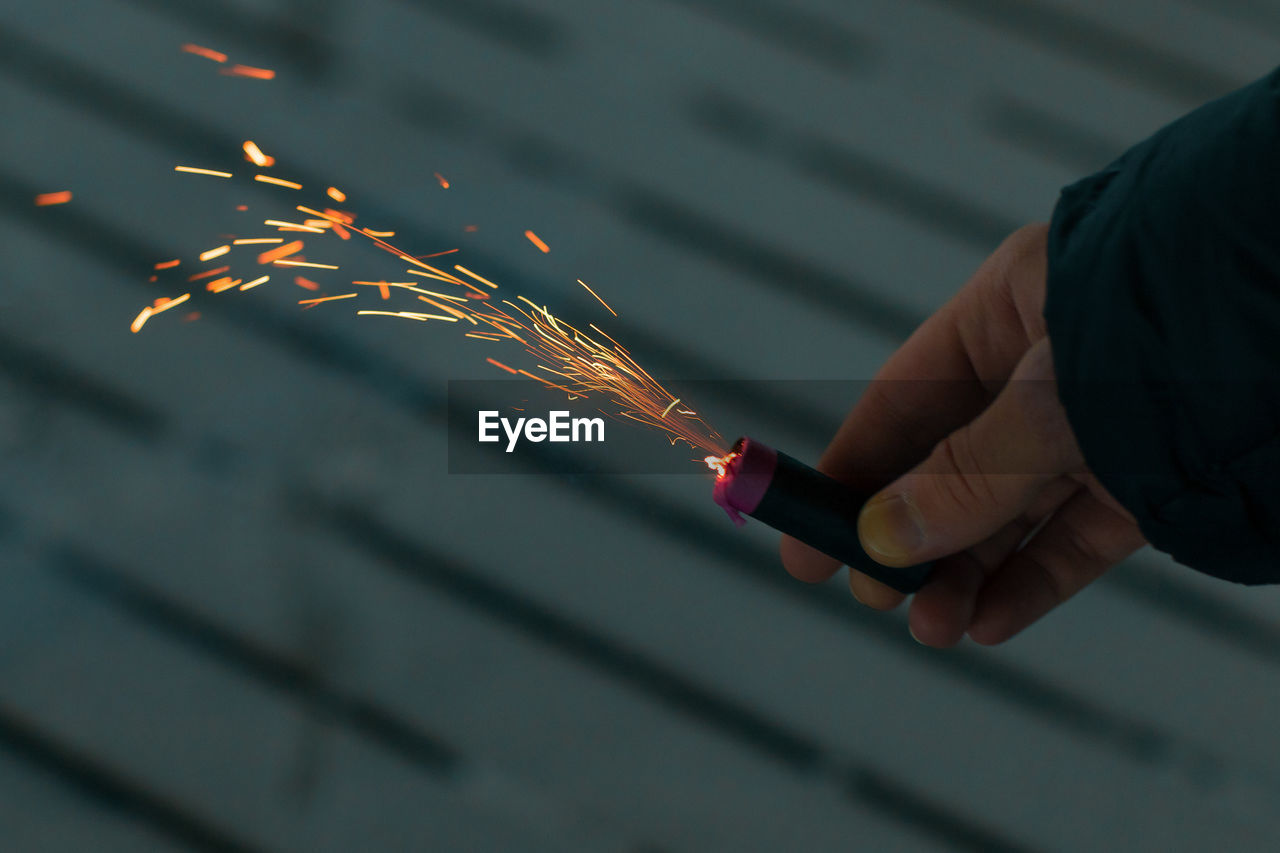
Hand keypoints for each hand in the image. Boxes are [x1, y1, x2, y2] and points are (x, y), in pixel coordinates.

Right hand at [780, 224, 1146, 646]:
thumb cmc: (1177, 327)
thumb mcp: (1052, 401)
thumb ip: (966, 473)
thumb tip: (878, 541)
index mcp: (1009, 310)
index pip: (904, 400)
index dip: (851, 469)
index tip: (803, 534)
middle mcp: (1047, 369)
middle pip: (951, 464)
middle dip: (911, 537)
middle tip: (874, 595)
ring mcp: (1100, 425)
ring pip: (1012, 508)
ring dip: (967, 571)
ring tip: (930, 628)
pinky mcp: (1153, 475)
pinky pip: (1077, 536)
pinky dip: (1033, 581)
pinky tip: (988, 623)